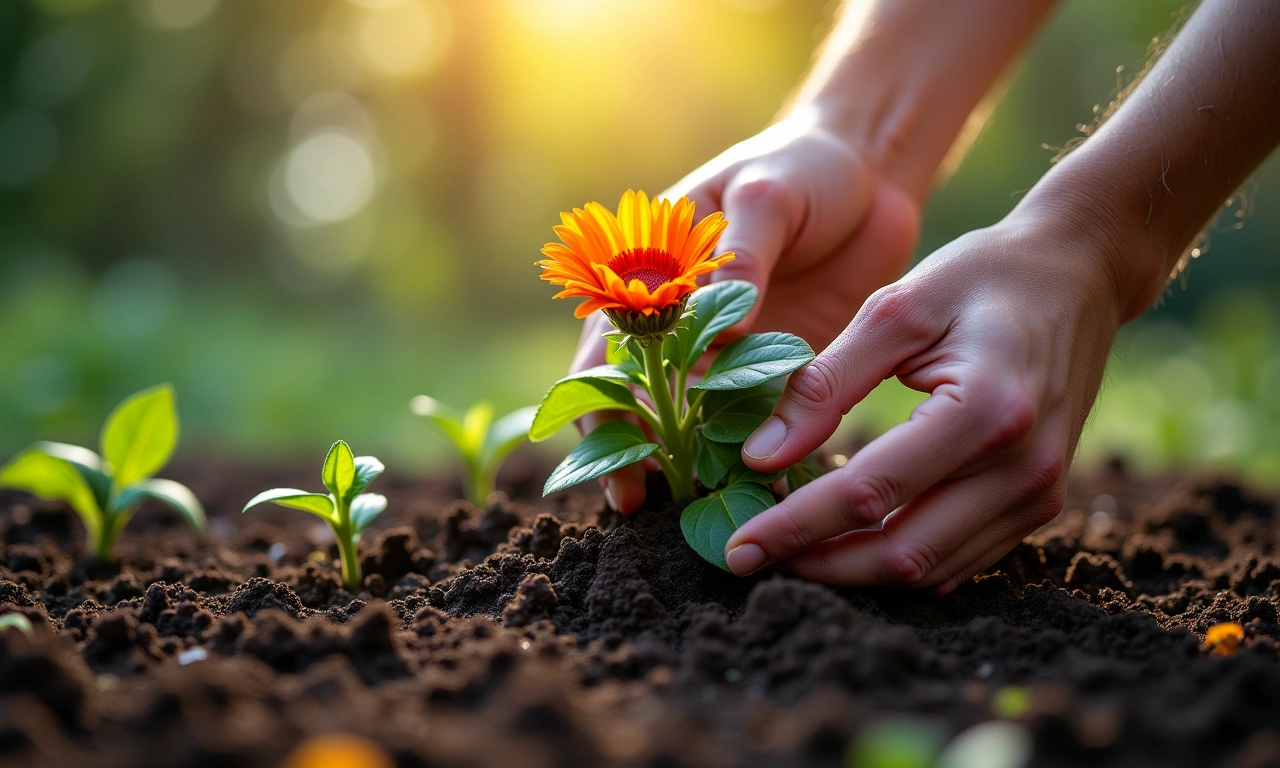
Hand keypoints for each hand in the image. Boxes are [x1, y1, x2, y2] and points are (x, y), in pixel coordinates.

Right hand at [573, 114, 920, 512]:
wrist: (872, 171)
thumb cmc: (804, 168)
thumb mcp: (767, 194)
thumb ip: (740, 255)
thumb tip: (720, 326)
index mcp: (652, 275)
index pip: (603, 355)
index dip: (604, 414)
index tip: (624, 465)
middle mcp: (682, 324)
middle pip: (646, 405)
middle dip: (649, 460)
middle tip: (667, 508)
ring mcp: (732, 351)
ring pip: (704, 424)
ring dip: (708, 466)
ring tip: (726, 511)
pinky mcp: (783, 368)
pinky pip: (765, 420)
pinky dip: (766, 455)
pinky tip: (779, 488)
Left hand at [723, 211, 1126, 593]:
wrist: (1080, 273)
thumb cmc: (982, 276)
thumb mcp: (896, 308)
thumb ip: (825, 383)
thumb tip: (759, 457)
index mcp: (986, 411)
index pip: (869, 494)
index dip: (794, 527)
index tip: (737, 547)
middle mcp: (1023, 468)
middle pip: (901, 554)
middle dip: (817, 565)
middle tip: (751, 557)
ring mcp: (1039, 493)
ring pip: (929, 571)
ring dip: (853, 571)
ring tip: (790, 547)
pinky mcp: (1040, 503)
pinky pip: (959, 560)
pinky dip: (897, 560)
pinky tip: (848, 538)